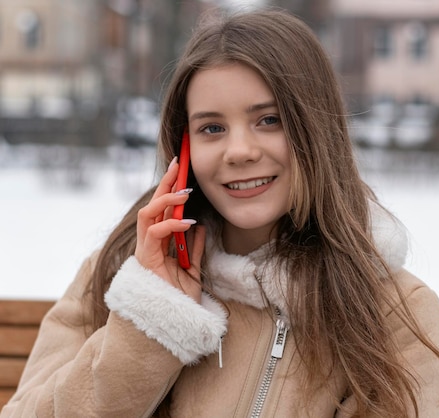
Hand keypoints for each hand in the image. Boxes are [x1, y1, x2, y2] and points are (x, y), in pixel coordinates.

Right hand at [135, 158, 205, 302]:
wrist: (175, 324)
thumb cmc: (180, 299)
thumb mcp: (193, 269)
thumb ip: (194, 248)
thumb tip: (200, 228)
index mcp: (160, 244)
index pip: (163, 209)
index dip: (171, 189)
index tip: (182, 170)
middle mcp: (150, 244)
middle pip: (153, 205)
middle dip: (165, 183)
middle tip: (179, 165)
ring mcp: (145, 251)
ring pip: (148, 214)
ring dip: (166, 200)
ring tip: (185, 192)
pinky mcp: (146, 260)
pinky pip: (154, 235)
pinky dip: (171, 225)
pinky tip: (188, 222)